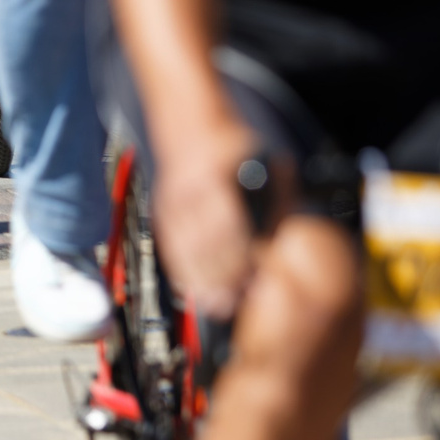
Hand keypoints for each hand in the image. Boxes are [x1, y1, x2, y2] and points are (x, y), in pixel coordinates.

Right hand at [152, 132, 268, 318]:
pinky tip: (195, 289)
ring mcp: (172, 202)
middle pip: (204, 242)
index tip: (250, 283)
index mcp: (218, 177)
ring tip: (216, 306)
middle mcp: (190, 190)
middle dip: (219, 277)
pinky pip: (171, 246)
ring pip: (185, 248)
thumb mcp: (271, 171)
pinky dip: (183, 270)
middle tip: (232, 306)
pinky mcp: (162, 211)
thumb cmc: (242, 154)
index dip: (238, 258)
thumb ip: (276, 209)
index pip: (227, 226)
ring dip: (201, 280)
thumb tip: (277, 250)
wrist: (197, 132)